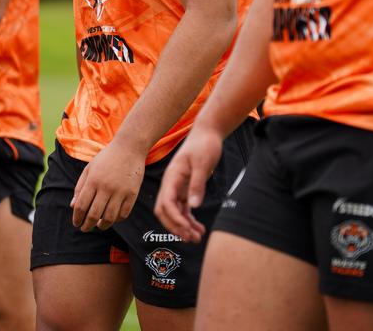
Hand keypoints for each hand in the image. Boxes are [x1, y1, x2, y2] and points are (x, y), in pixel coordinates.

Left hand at [71, 140, 145, 231]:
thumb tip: (73, 207)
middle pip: (94, 215)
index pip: (81, 206)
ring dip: (102, 225)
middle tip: (85, 229)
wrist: (129, 147)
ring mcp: (120, 191)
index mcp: (93, 180)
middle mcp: (106, 187)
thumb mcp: (89, 168)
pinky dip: (117, 220)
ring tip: (98, 225)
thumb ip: (80, 187)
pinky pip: (124, 214)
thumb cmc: (107, 157)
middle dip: (87, 225)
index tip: (76, 223)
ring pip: (109, 218)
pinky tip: (112, 219)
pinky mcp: (132, 194)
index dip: (77, 218)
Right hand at [154, 127, 222, 242]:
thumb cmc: (204, 145)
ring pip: (175, 213)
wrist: (207, 134)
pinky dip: (189, 220)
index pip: (166, 203)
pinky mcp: (186, 189)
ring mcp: (177, 187)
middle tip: (191, 238)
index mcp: (171, 177)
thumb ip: (197, 184)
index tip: (187, 229)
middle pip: (165, 212)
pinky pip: (183, 209)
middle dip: (176, 227)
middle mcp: (171, 184)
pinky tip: (199, 229)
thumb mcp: (203, 163)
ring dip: (183, 227)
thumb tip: (194, 206)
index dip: (174, 219)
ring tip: (197, 238)